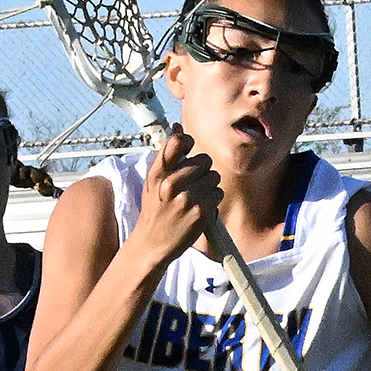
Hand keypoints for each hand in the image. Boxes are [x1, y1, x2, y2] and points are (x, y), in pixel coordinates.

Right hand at [125, 125, 221, 269]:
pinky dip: (213, 200)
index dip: (186, 141)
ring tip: (195, 198)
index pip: (177, 141)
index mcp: (157, 172)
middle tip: (192, 184)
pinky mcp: (200, 212)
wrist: (153, 242)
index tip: (187, 150)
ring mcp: (186, 198)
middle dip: (202, 170)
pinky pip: (218, 193)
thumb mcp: (153, 181)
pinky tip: (200, 208)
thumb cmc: (155, 209)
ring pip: (214, 177)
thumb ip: (166, 155)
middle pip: (204, 160)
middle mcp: (171, 183)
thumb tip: (178, 128)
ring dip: (209, 186)